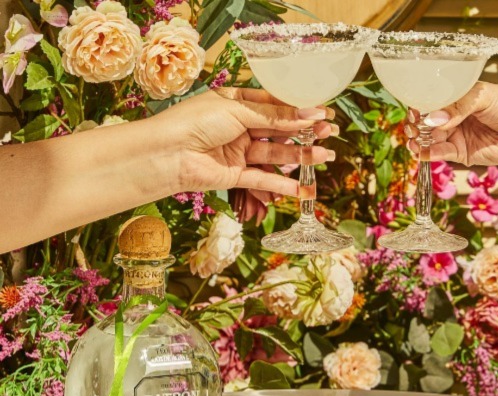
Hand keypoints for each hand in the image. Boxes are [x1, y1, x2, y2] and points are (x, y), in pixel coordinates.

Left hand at [150, 87, 336, 195]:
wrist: (165, 153)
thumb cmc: (195, 122)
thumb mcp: (238, 110)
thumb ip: (274, 116)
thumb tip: (308, 113)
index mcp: (236, 103)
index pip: (274, 105)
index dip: (299, 110)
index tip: (322, 112)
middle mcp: (239, 127)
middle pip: (279, 130)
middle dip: (305, 133)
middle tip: (330, 134)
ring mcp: (238, 153)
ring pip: (275, 155)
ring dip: (300, 157)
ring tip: (324, 157)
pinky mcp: (234, 176)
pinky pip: (262, 180)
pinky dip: (282, 185)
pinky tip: (303, 188)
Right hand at [406, 82, 497, 165]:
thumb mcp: (483, 97)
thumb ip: (458, 106)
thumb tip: (434, 119)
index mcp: (455, 98)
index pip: (429, 100)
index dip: (419, 105)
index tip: (414, 110)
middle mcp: (452, 117)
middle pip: (424, 121)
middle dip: (415, 125)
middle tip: (413, 127)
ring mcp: (454, 135)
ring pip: (428, 139)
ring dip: (418, 140)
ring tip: (415, 141)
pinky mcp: (460, 153)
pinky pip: (440, 154)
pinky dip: (430, 153)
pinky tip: (425, 151)